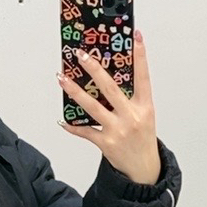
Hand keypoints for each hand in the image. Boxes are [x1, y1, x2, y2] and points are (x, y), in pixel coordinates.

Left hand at [57, 29, 160, 184]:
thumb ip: (130, 98)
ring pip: (92, 107)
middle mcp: (131, 117)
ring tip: (61, 78)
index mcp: (145, 107)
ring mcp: (117, 130)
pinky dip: (72, 126)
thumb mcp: (144, 115)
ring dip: (74, 91)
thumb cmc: (143, 138)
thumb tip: (106, 77)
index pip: (143, 77)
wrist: (144, 170)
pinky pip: (85, 131)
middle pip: (110, 88)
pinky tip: (63, 120)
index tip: (135, 37)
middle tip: (81, 55)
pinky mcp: (105, 143)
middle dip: (94, 70)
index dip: (140, 56)